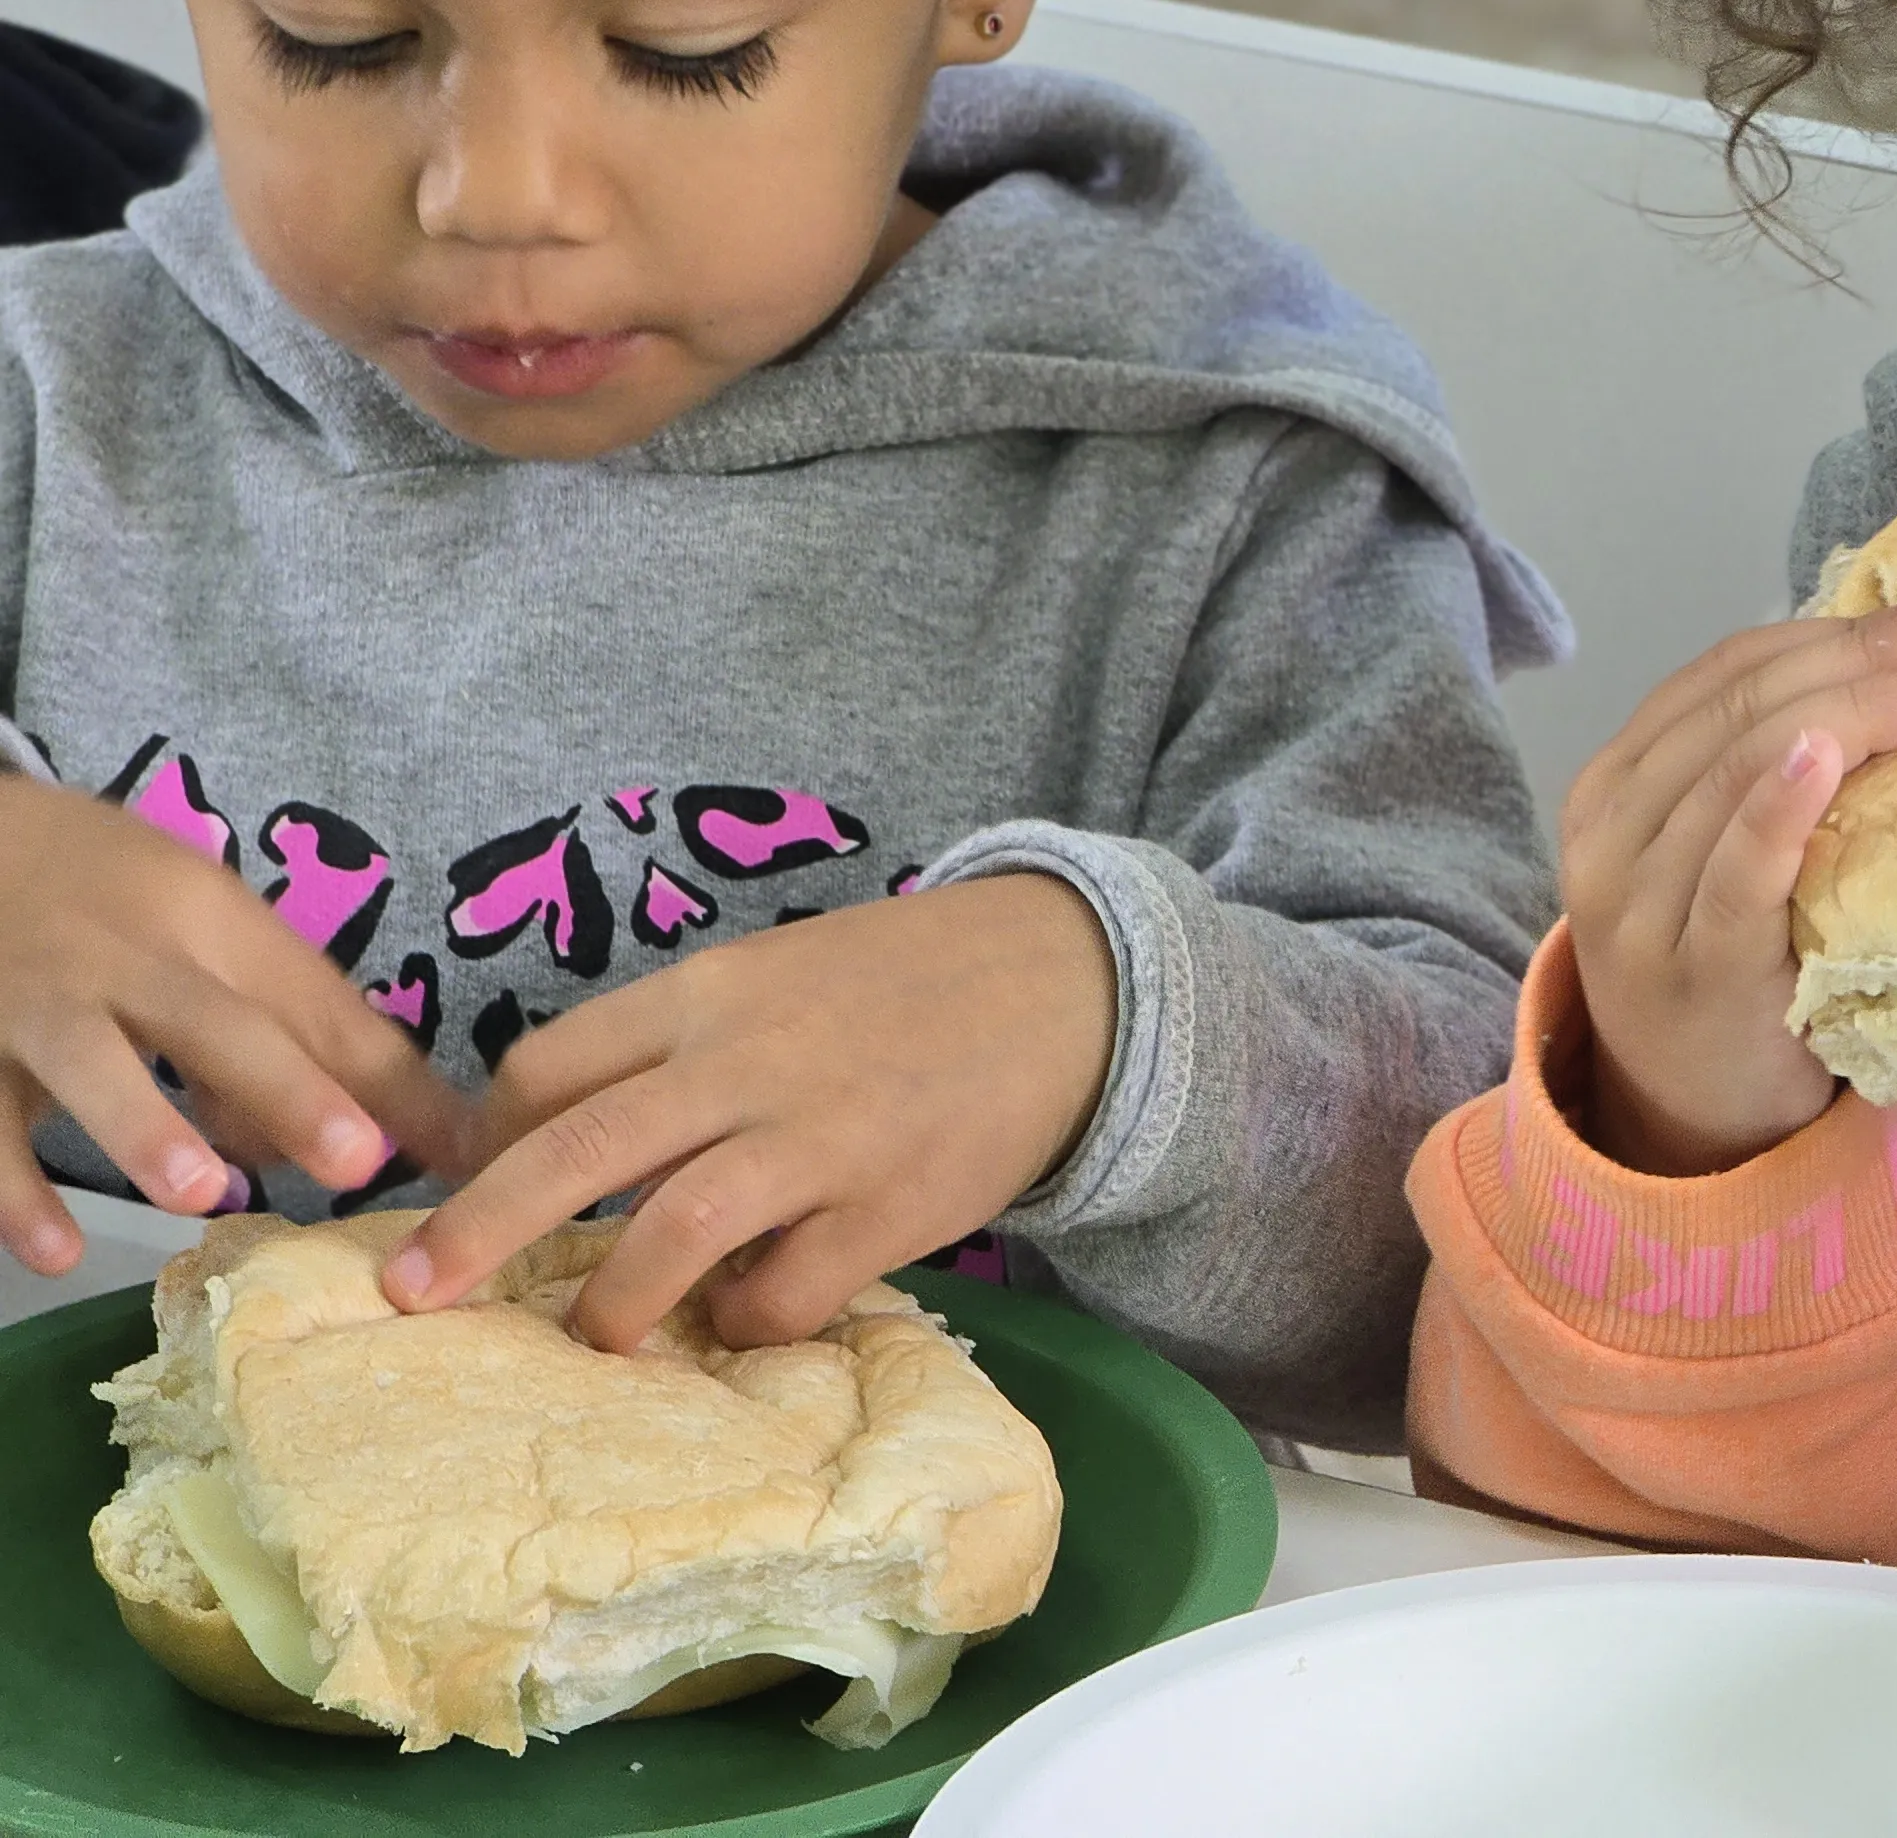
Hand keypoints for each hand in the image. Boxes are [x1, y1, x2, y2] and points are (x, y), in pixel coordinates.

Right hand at [0, 777, 470, 1274]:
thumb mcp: (198, 928)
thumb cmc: (106, 895)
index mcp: (206, 922)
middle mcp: (126, 959)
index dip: (382, 1075)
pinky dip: (16, 1190)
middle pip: (213, 1019)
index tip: (461, 1145)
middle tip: (356, 1160)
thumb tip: (358, 1139)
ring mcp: (36, 1004)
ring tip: (204, 1195)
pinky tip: (56, 1250)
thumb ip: (273, 1027)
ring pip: (89, 1059)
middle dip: (289, 1088)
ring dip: (148, 1127)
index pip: (310, 1000)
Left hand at [386, 873, 1113, 1352]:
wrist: (1065, 979)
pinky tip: (747, 1316)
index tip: (466, 1188)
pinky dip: (745, 1321)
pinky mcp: (890, 1206)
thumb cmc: (907, 985)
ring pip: (671, 1233)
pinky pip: (783, 1292)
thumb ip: (688, 1048)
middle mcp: (748, 1063)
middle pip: (576, 1151)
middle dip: (477, 1229)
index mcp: (709, 996)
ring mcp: (820, 1137)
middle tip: (412, 1294)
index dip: (490, 1138)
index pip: (553, 1067)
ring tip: (599, 1338)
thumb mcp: (780, 976)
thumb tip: (590, 1154)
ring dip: (614, 1305)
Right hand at [1564, 598, 1896, 1175]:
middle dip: (1868, 661)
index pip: (1734, 667)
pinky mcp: (1692, 969)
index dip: (1844, 630)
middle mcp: (1612, 825)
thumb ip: (1777, 763)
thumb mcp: (1730, 848)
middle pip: (1745, 704)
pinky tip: (1827, 757)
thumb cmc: (1737, 962)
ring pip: (1741, 764)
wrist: (1693, 1115)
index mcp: (1623, 776)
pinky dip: (1775, 804)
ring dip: (1859, 713)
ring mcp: (1641, 900)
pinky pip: (1734, 872)